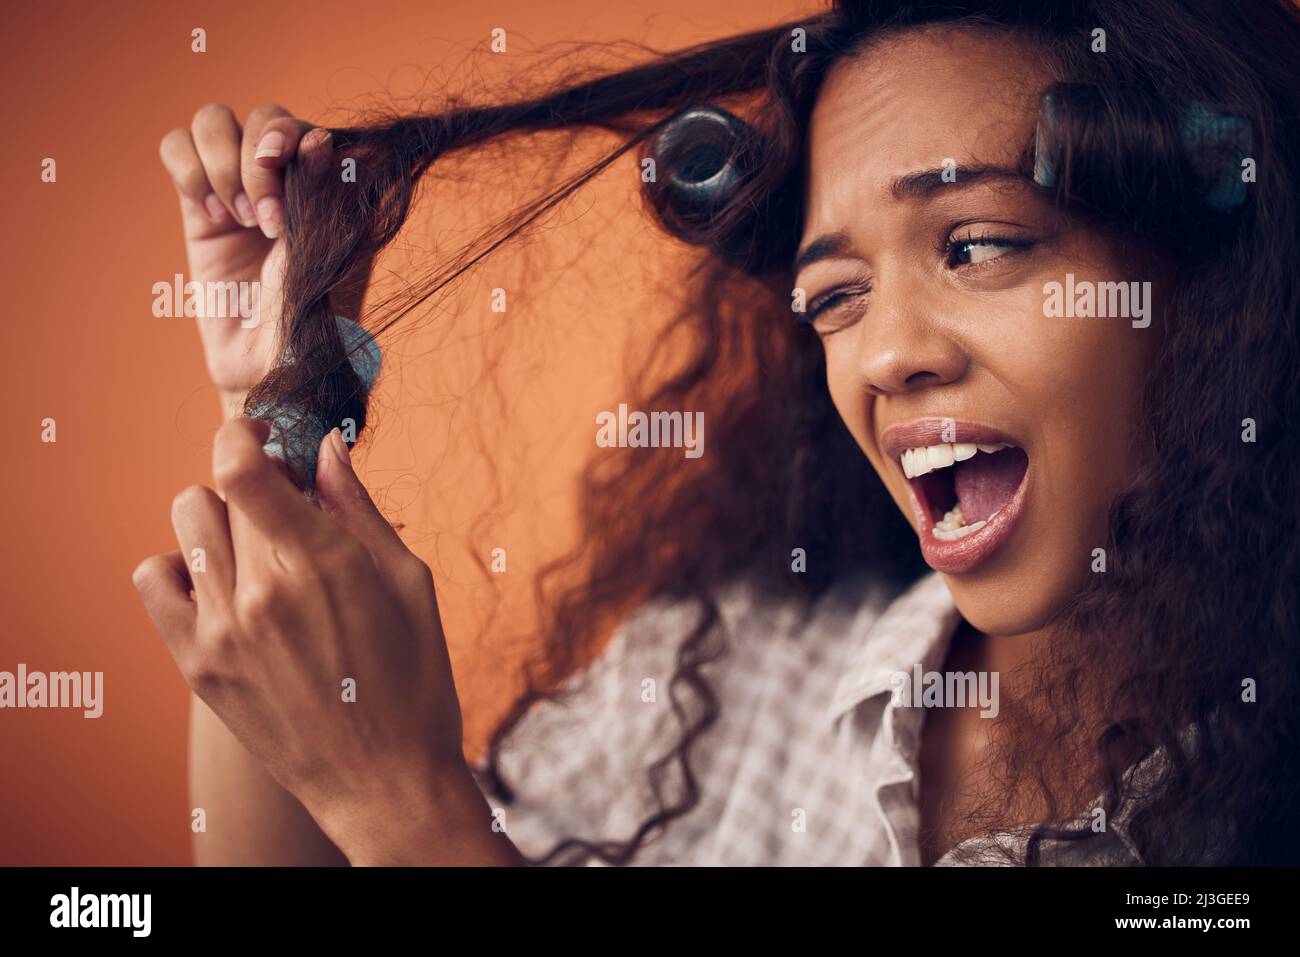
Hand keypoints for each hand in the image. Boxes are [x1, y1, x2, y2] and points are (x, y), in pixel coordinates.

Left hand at [133, 418, 481, 860]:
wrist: (384, 781)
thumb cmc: (414, 681)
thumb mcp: (411, 585)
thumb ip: (360, 510)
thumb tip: (328, 447)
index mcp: (321, 563)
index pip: (241, 466)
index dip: (244, 433)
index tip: (265, 435)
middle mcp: (260, 591)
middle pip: (222, 489)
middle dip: (258, 482)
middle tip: (292, 511)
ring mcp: (221, 630)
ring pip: (186, 522)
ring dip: (220, 517)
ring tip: (257, 548)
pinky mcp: (197, 664)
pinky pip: (153, 580)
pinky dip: (179, 565)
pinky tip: (220, 582)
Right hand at [158, 105, 333, 404]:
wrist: (266, 371)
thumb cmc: (308, 325)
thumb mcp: (320, 262)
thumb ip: (318, 199)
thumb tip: (320, 139)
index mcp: (328, 191)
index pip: (309, 128)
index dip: (293, 143)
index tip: (289, 192)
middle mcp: (285, 181)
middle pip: (264, 115)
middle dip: (258, 159)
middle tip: (266, 221)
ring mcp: (239, 188)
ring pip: (214, 120)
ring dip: (224, 164)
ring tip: (239, 220)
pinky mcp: (198, 203)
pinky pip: (178, 147)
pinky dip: (189, 171)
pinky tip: (211, 217)